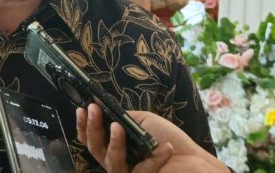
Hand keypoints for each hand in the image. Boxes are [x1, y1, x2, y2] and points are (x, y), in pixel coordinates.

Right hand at [76, 104, 227, 172]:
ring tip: (118, 127)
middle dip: (92, 128)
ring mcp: (128, 172)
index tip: (82, 109)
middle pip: (95, 149)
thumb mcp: (142, 120)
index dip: (83, 125)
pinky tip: (166, 147)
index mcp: (115, 144)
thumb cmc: (167, 136)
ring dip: (113, 143)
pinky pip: (142, 171)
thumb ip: (123, 117)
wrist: (192, 159)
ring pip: (111, 162)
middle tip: (93, 110)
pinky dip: (155, 158)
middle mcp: (117, 159)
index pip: (91, 137)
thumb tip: (106, 111)